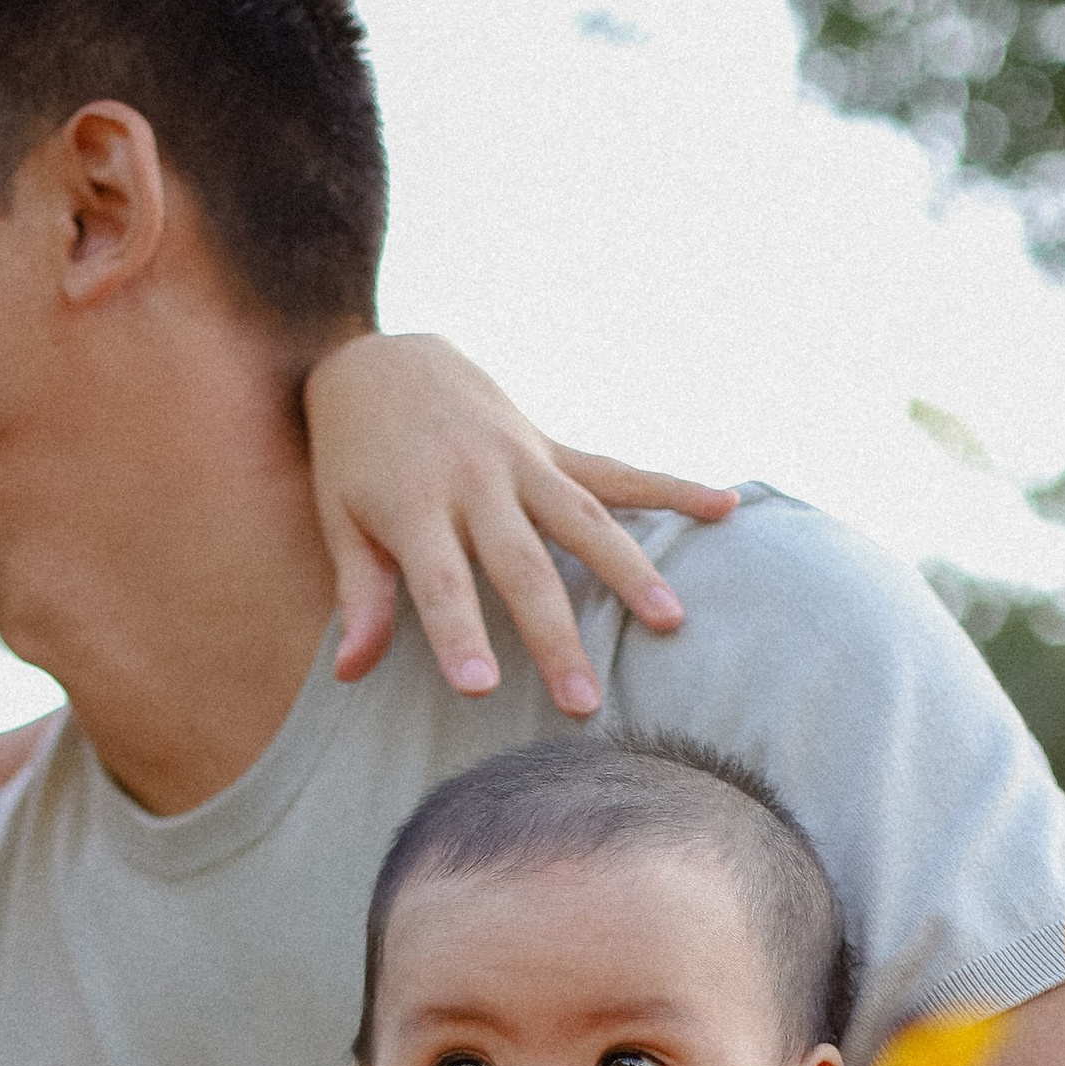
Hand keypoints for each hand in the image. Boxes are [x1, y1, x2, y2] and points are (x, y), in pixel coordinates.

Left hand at [302, 332, 737, 710]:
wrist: (382, 361)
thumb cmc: (353, 459)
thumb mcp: (339, 521)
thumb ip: (359, 596)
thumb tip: (349, 673)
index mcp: (415, 509)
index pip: (440, 585)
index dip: (460, 635)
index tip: (482, 689)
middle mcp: (476, 484)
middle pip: (524, 568)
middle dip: (555, 637)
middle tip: (585, 704)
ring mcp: (522, 461)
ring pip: (584, 520)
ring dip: (630, 570)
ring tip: (670, 622)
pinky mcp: (552, 448)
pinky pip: (618, 471)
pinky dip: (672, 487)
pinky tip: (725, 505)